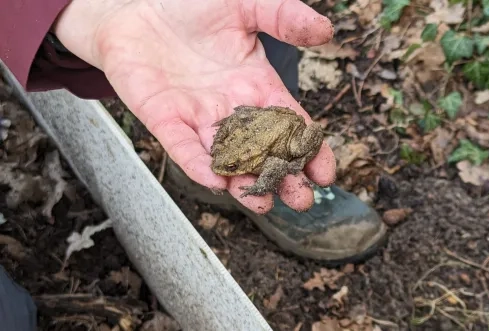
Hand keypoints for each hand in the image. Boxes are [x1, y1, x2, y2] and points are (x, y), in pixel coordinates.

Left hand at [53, 0, 336, 213]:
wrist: (137, 6)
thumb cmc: (193, 5)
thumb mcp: (247, 5)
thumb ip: (284, 17)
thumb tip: (326, 31)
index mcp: (256, 85)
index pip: (290, 124)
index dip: (309, 150)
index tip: (326, 173)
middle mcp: (231, 108)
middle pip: (261, 151)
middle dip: (281, 177)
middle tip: (300, 200)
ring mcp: (198, 117)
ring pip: (225, 157)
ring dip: (242, 182)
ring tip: (260, 201)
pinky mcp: (165, 118)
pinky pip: (183, 146)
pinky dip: (197, 163)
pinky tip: (214, 180)